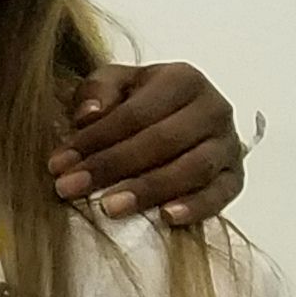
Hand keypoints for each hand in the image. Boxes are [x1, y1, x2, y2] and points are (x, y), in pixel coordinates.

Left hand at [53, 61, 243, 225]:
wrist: (178, 117)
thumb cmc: (138, 101)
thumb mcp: (113, 84)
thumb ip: (96, 91)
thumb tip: (88, 116)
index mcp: (183, 79)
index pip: (136, 113)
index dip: (95, 139)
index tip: (59, 164)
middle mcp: (214, 108)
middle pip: (163, 140)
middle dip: (112, 167)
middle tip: (71, 188)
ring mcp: (228, 143)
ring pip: (192, 168)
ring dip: (149, 190)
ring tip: (109, 208)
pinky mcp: (236, 176)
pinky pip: (222, 194)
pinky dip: (197, 207)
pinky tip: (166, 218)